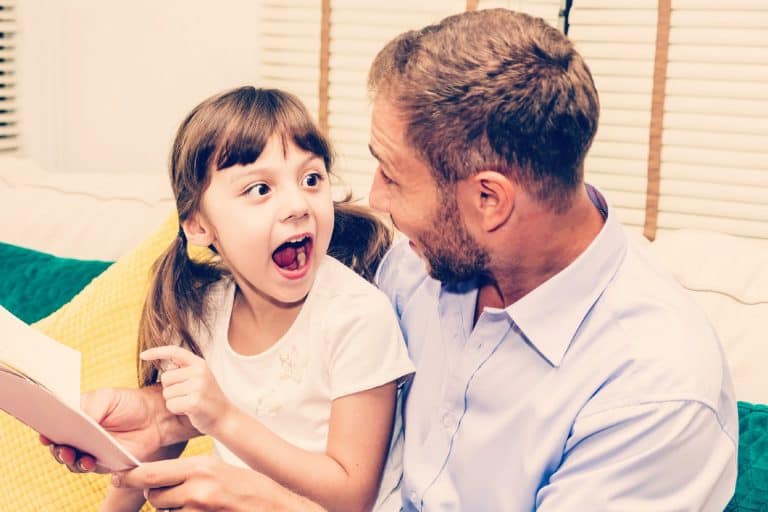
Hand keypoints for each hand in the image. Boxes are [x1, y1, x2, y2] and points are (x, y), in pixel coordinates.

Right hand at [40, 386, 175, 473]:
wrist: (154, 416)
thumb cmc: (128, 403)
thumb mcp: (106, 398)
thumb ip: (89, 407)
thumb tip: (74, 417)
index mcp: (75, 419)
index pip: (54, 427)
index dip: (46, 431)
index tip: (44, 434)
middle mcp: (79, 437)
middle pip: (58, 447)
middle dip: (56, 448)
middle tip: (60, 446)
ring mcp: (90, 451)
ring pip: (71, 461)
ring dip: (69, 459)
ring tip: (73, 454)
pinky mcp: (103, 463)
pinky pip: (89, 468)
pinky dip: (86, 466)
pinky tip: (89, 461)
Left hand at [113, 456, 323, 511]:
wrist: (272, 507)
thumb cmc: (248, 487)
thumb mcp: (219, 469)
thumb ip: (191, 473)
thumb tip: (160, 478)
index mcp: (201, 467)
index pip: (152, 472)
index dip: (131, 476)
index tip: (118, 476)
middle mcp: (197, 488)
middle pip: (154, 495)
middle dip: (158, 496)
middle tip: (175, 494)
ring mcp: (199, 510)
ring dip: (172, 510)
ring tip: (197, 504)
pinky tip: (204, 510)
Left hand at [141, 346, 231, 435]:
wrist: (225, 417)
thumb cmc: (208, 399)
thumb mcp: (199, 378)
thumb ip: (184, 370)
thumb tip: (168, 365)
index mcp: (199, 364)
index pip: (174, 351)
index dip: (157, 352)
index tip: (143, 355)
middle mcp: (199, 372)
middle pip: (165, 377)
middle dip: (171, 389)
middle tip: (188, 395)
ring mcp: (198, 386)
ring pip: (167, 393)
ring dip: (174, 401)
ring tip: (190, 403)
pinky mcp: (194, 401)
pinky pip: (171, 405)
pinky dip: (176, 410)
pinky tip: (190, 411)